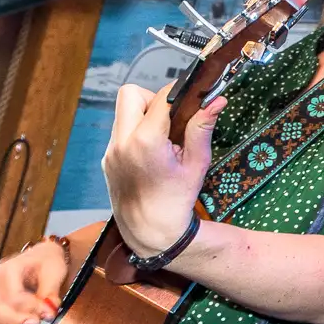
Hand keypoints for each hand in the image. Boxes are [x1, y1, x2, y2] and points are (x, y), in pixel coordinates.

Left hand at [102, 84, 222, 257]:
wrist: (150, 231)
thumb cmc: (177, 198)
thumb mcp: (196, 163)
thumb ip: (202, 128)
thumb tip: (217, 100)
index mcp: (145, 141)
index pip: (161, 98)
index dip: (180, 92)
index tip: (192, 97)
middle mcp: (121, 142)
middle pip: (130, 94)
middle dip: (152, 98)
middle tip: (170, 118)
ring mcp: (110, 151)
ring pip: (123, 112)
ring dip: (143, 115)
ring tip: (162, 138)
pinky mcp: (107, 159)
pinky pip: (120, 131)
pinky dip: (136, 132)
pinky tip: (151, 153)